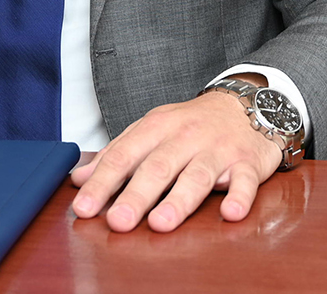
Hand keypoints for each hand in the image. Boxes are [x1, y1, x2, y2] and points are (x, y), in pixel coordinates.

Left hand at [69, 85, 282, 232]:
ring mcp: (218, 150)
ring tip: (161, 222)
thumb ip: (116, 154)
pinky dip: (240, 196)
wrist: (245, 104)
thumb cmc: (191, 124)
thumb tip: (79, 180)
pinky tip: (230, 212)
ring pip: (197, 175)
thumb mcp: (150, 130)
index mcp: (156, 128)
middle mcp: (186, 137)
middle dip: (136, 195)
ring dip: (179, 200)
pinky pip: (245, 181)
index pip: (124, 156)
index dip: (102, 182)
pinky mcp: (248, 163)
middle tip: (118, 221)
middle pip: (158, 167)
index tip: (83, 207)